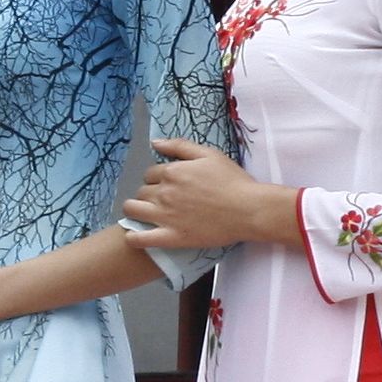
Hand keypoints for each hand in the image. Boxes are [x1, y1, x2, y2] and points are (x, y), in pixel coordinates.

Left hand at [123, 138, 293, 252]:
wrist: (249, 209)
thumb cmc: (233, 180)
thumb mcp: (209, 154)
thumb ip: (180, 146)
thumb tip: (155, 142)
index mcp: (172, 172)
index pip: (150, 173)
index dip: (158, 178)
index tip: (170, 184)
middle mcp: (164, 193)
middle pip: (142, 191)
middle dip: (150, 193)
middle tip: (165, 200)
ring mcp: (165, 216)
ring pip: (132, 210)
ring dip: (136, 210)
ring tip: (147, 213)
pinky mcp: (170, 237)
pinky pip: (139, 239)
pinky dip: (132, 237)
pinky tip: (135, 236)